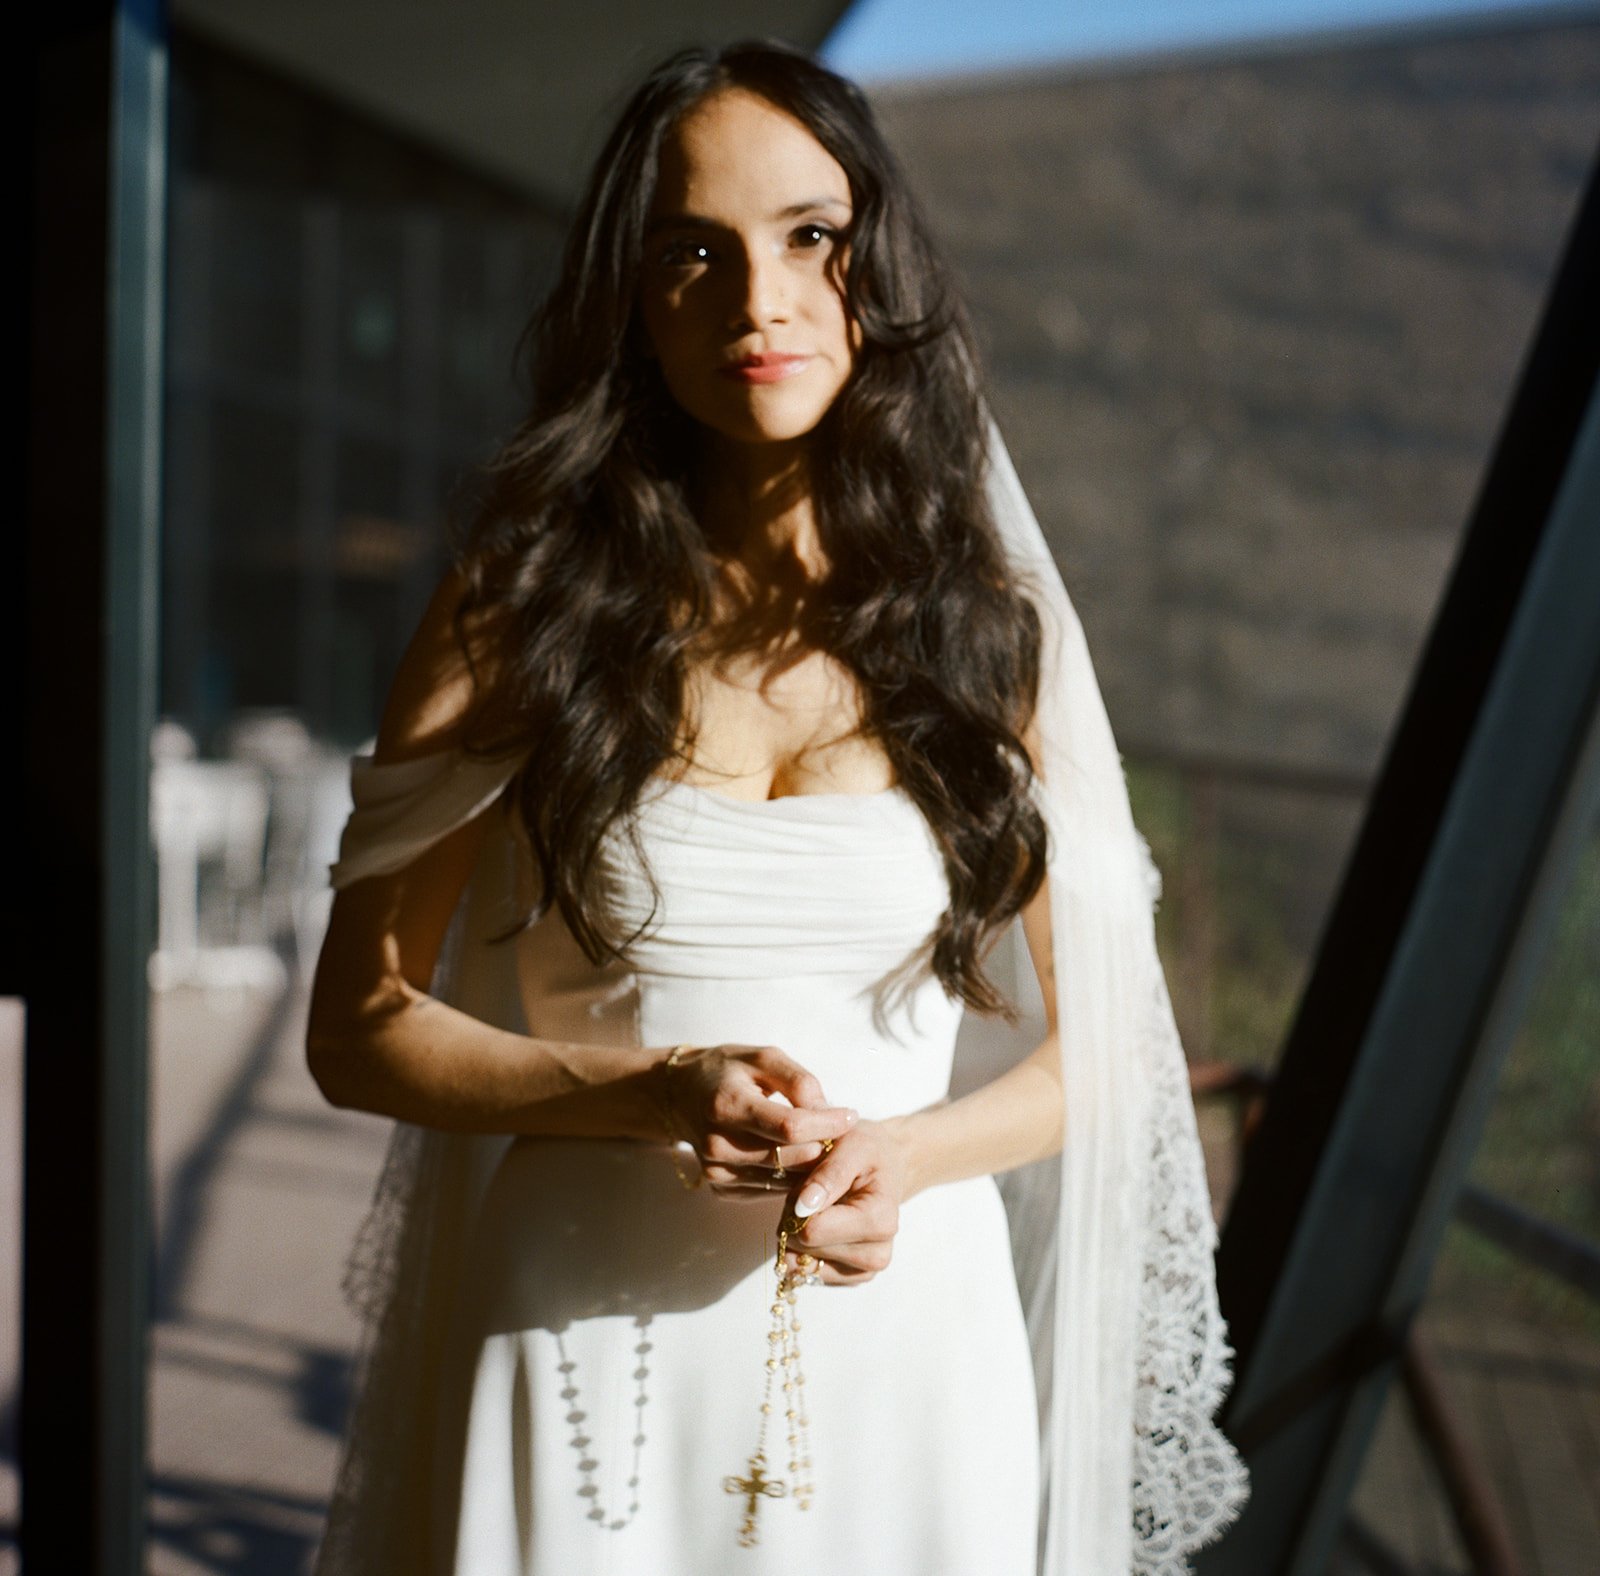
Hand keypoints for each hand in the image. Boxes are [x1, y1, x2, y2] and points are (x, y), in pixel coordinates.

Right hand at [654, 1044, 856, 1198]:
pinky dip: (790, 1177)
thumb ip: (799, 1082)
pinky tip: (796, 1156)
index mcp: (728, 1104)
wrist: (679, 1094)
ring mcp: (717, 1171)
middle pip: (790, 1158)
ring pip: (784, 1180)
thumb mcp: (763, 1057)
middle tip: (839, 1131)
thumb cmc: (728, 1070)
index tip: (851, 1114)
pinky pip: (770, 1189)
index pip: (790, 1127)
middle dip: (823, 1146)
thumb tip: (830, 1113)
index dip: (827, 1124)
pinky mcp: (720, 1188)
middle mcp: (718, 1144)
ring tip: (821, 1142)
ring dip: (810, 1166)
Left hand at [785, 1120, 910, 1284]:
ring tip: (818, 1208)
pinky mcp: (854, 1277)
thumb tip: (802, 1207)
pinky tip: (821, 1225)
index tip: (806, 1185)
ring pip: (804, 1264)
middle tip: (811, 1194)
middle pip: (806, 1248)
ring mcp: (866, 1270)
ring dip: (799, 1235)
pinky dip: (806, 1250)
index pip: (813, 1230)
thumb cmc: (870, 1153)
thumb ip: (829, 1174)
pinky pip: (810, 1273)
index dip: (797, 1205)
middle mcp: (878, 1254)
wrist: (889, 1166)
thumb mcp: (853, 1146)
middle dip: (796, 1219)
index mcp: (880, 1220)